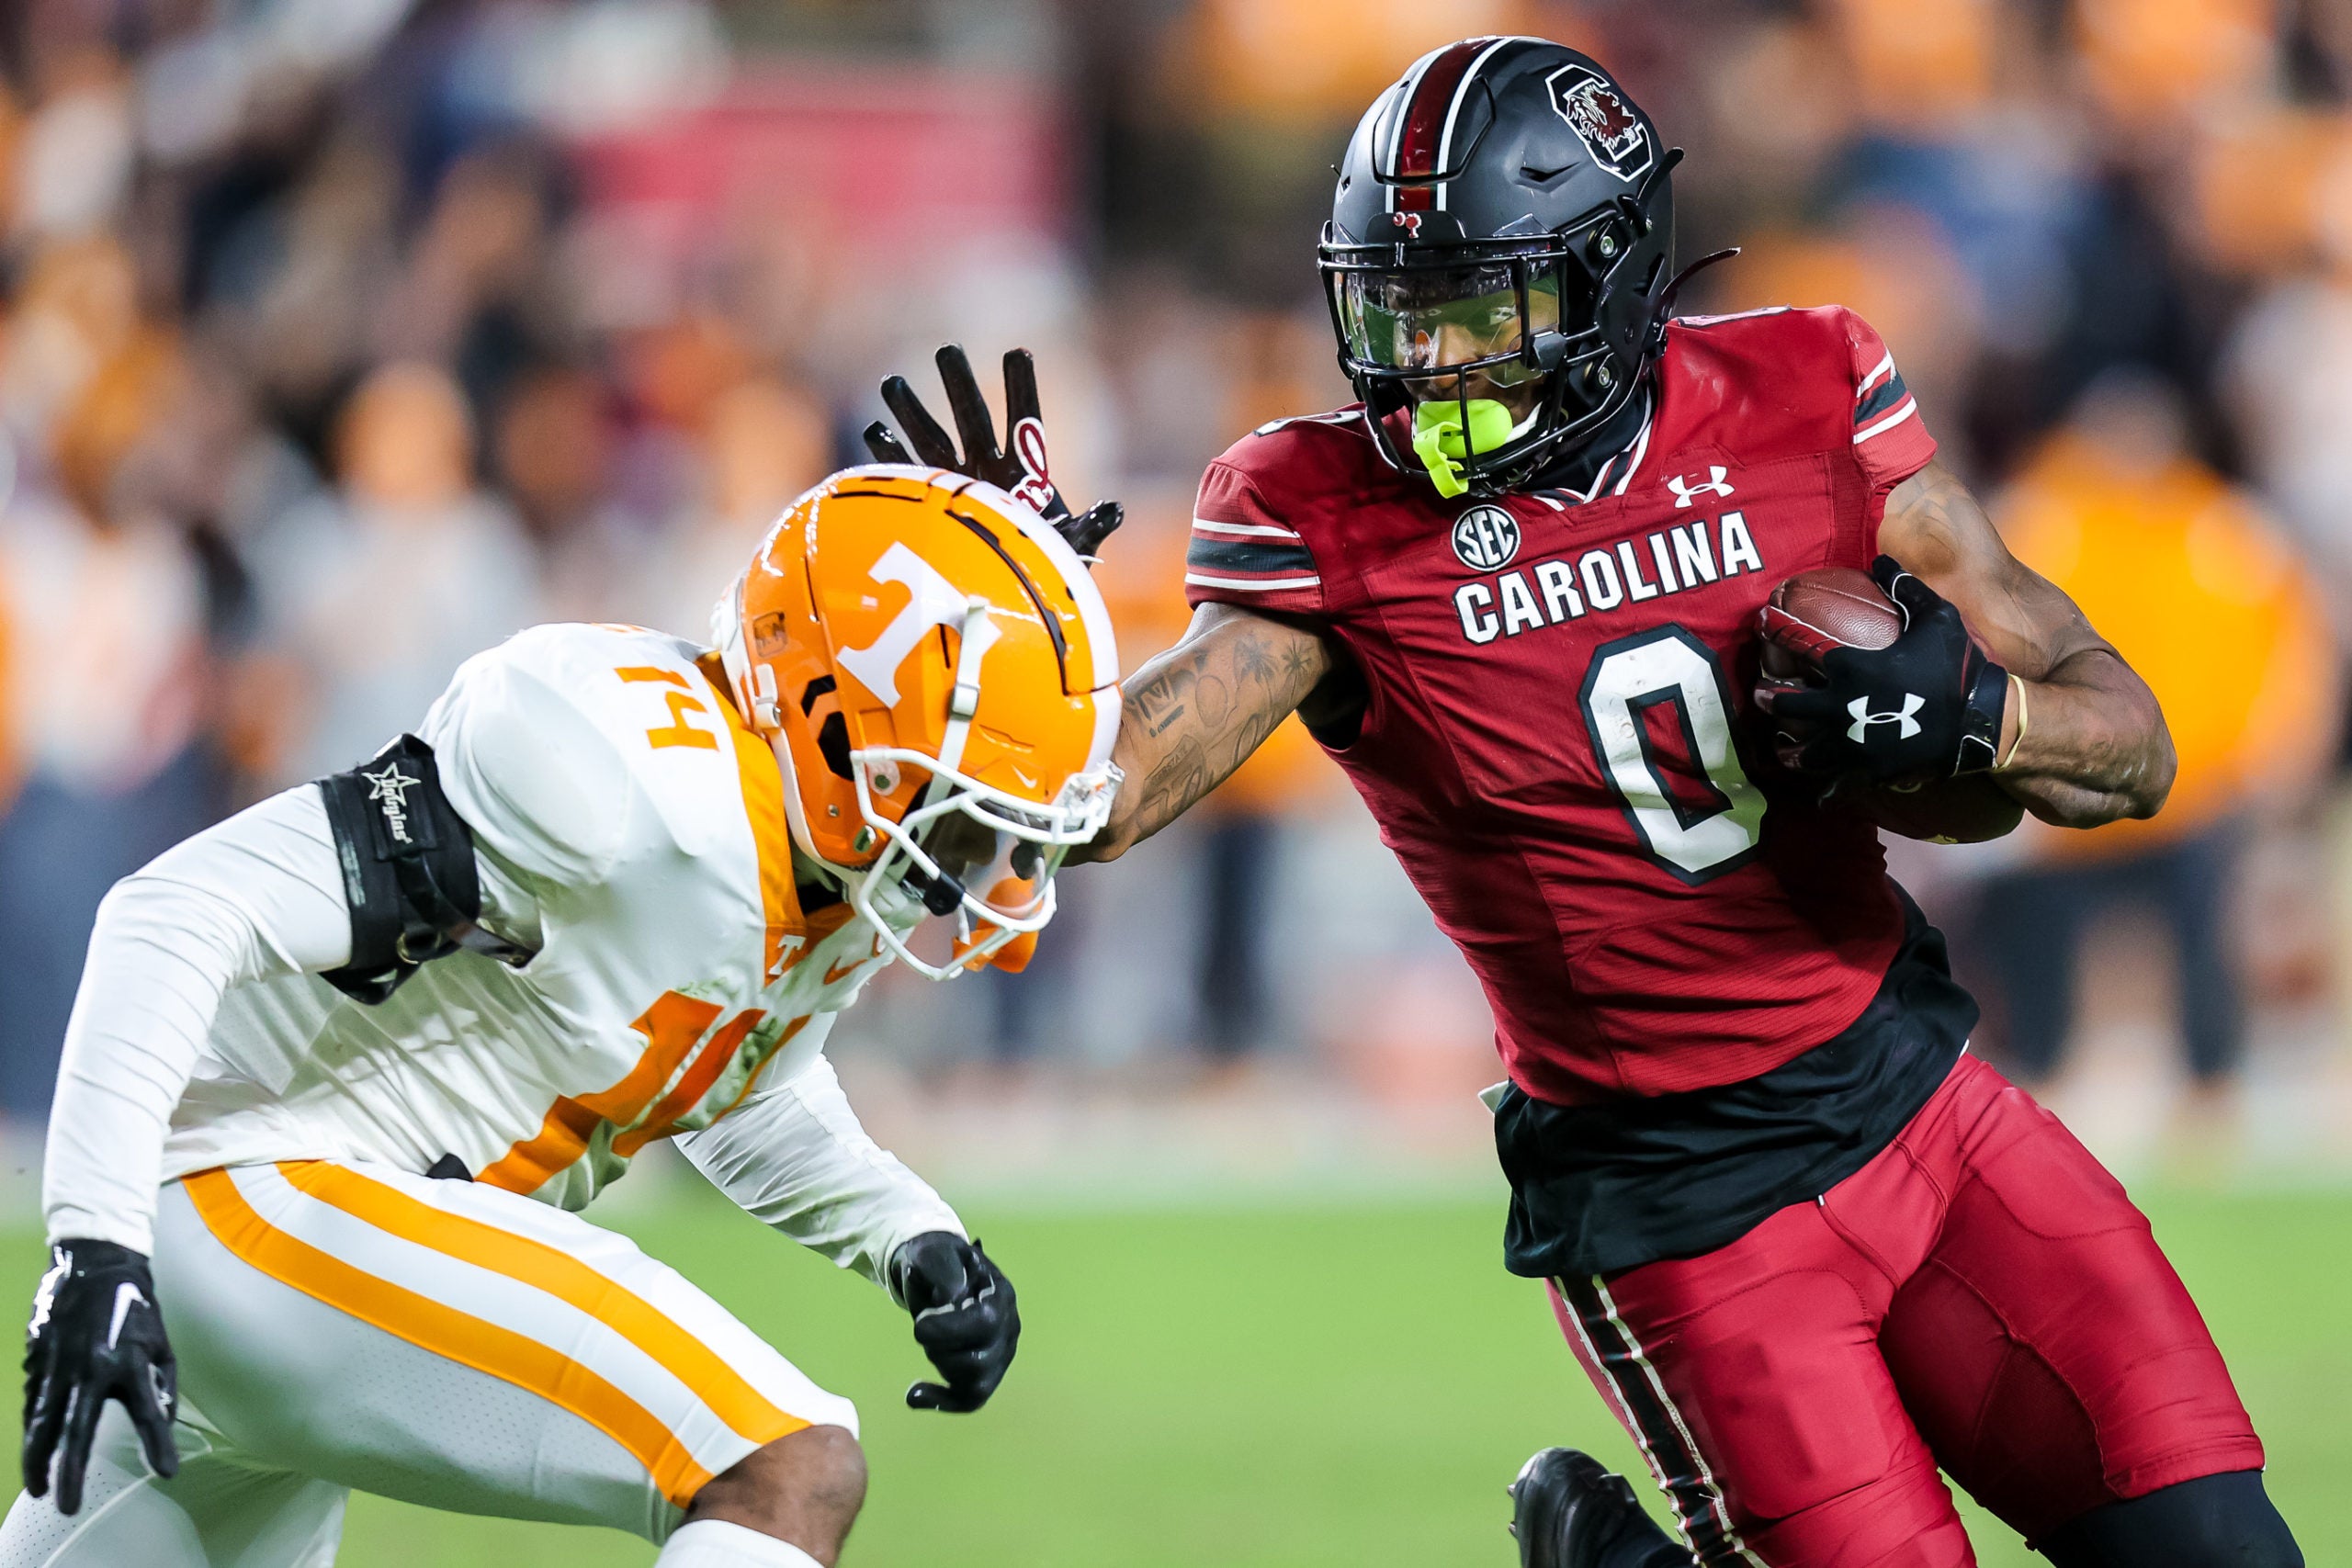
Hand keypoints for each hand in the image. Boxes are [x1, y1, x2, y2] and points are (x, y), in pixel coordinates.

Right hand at [23, 1240, 178, 1513]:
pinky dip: (34, 1428)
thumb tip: (161, 1422)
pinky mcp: (37, 1358)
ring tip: (39, 1488)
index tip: (166, 1473)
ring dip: (39, 1458)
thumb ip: (161, 1385)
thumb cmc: (136, 1307)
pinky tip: (35, 1449)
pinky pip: (34, 1402)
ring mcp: (59, 1363)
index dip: (157, 1444)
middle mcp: (91, 1367)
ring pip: (42, 1422)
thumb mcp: (161, 1343)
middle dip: (69, 1471)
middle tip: (65, 1505)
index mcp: (129, 1361)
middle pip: (75, 1429)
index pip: (148, 1412)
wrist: (95, 1263)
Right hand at [863, 345, 1123, 556]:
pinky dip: (891, 458)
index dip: (1021, 387)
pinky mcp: (933, 508)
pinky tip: (876, 432)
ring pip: (932, 440)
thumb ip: (1091, 527)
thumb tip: (1114, 509)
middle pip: (972, 418)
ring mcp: (958, 487)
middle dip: (958, 385)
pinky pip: (908, 477)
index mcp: (1027, 472)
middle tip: (947, 350)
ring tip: (891, 382)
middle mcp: (990, 470)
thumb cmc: (1048, 571)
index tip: (1017, 352)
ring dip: (912, 412)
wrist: (1014, 603)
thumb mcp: (1074, 548)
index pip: (1025, 419)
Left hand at [890, 1232, 1017, 1413]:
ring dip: (941, 1366)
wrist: (931, 1271)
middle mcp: (1008, 1327)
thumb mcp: (932, 1253)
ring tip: (929, 1342)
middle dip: (940, 1349)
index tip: (920, 1321)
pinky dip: (942, 1402)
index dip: (947, 1330)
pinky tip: (912, 1395)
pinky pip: (971, 1400)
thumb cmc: (932, 1262)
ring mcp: (999, 1353)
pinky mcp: (984, 1372)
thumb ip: (942, 1269)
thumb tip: (952, 1299)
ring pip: (977, 1385)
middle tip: (925, 1324)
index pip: (985, 1325)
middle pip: (980, 1362)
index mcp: (999, 1294)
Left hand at [1759, 556, 2007, 783]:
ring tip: (1781, 749)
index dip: (1777, 632)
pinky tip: (1818, 794)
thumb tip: (1882, 557)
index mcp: (1852, 668)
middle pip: (1790, 705)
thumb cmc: (1958, 665)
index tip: (1763, 624)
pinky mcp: (1870, 771)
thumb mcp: (1936, 617)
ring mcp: (1854, 744)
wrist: (1984, 720)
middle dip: (1771, 699)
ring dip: (1791, 749)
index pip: (1801, 646)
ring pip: (1806, 751)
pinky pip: (1839, 783)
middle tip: (1761, 695)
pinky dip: (1827, 788)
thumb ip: (1905, 587)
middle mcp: (1843, 707)